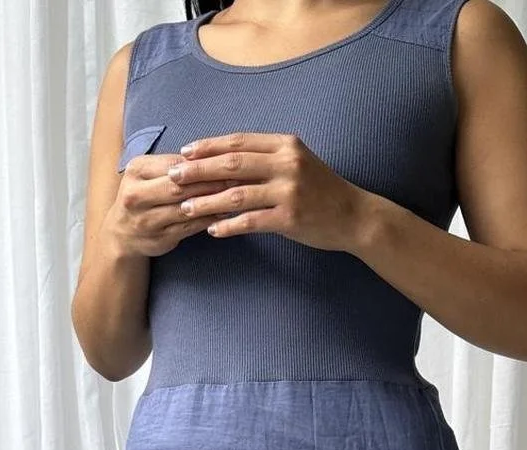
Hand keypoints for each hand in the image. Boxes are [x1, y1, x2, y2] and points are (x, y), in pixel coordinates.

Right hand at [107, 152, 240, 256]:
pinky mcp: (158, 238)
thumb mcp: (150, 173)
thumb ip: (174, 164)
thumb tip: (210, 155)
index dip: (201, 163)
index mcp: (136, 170)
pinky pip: (188, 228)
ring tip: (234, 196)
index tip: (227, 160)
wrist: (122, 233)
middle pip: (178, 187)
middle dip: (209, 182)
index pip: (174, 164)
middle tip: (237, 178)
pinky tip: (224, 214)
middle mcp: (136, 195)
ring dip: (212, 202)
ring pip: (184, 209)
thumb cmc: (144, 196)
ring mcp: (146, 220)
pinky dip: (208, 220)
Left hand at [166, 132, 368, 250]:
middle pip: (232, 163)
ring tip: (185, 208)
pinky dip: (229, 225)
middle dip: (198, 170)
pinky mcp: (290, 218)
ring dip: (207, 201)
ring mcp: (289, 191)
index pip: (239, 141)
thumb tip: (227, 160)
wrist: (354, 216)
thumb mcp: (297, 162)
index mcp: (285, 145)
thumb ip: (267, 158)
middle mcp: (286, 163)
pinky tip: (212, 230)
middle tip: (173, 177)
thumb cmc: (322, 190)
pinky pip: (251, 221)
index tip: (184, 152)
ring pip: (237, 193)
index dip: (208, 146)